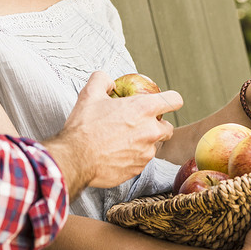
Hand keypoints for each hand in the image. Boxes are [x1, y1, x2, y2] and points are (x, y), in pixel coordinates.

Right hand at [47, 71, 181, 193]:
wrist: (76, 158)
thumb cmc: (84, 126)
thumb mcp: (90, 94)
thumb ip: (103, 80)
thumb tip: (109, 82)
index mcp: (143, 109)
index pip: (174, 100)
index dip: (170, 100)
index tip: (163, 103)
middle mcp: (150, 131)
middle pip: (168, 127)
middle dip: (156, 125)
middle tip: (137, 124)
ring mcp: (146, 153)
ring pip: (153, 146)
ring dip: (143, 142)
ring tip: (121, 140)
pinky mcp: (138, 169)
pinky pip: (141, 161)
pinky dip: (133, 157)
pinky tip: (116, 153)